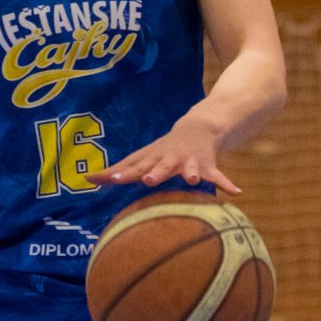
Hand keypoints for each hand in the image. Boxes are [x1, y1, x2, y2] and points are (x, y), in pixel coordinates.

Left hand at [87, 114, 238, 192]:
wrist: (197, 127)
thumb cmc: (161, 150)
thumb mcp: (140, 158)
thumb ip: (115, 170)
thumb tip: (85, 179)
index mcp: (150, 159)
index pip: (132, 167)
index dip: (120, 173)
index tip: (107, 180)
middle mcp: (168, 158)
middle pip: (159, 166)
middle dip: (154, 172)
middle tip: (148, 180)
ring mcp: (188, 160)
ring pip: (190, 168)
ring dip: (191, 173)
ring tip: (193, 181)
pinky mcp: (206, 163)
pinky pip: (218, 176)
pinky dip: (227, 183)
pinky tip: (236, 193)